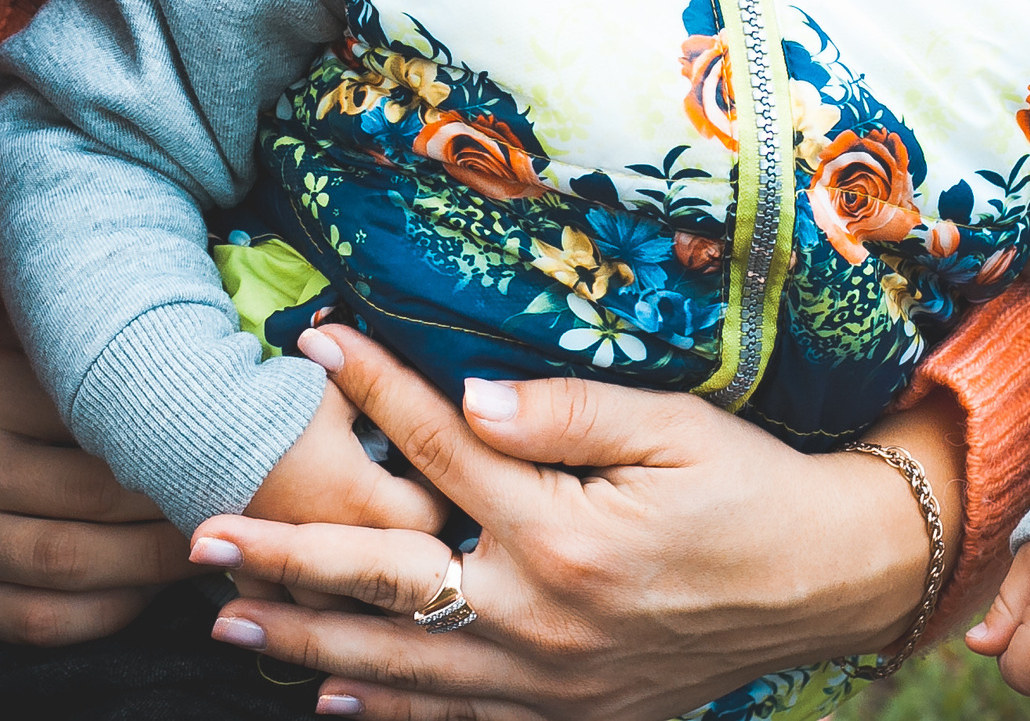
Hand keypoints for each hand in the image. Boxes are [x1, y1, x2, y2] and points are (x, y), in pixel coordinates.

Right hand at [0, 319, 192, 644]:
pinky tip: (149, 589)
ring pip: (81, 562)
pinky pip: (50, 619)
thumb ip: (52, 343)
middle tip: (235, 489)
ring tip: (210, 540)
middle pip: (97, 489)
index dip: (161, 420)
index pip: (89, 406)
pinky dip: (111, 610)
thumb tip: (167, 321)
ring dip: (159, 559)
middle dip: (174, 494)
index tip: (218, 422)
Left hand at [187, 323, 963, 720]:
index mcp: (562, 530)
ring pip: (402, 663)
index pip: (437, 446)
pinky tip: (328, 699)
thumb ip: (562, 411)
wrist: (828, 582)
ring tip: (229, 618)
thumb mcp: (670, 425)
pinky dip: (389, 715)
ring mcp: (549, 680)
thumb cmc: (749, 485)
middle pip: (385, 578)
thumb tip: (463, 393)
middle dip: (287, 555)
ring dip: (308, 639)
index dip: (371, 390)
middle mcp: (541, 615)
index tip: (307, 345)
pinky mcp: (569, 715)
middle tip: (202, 537)